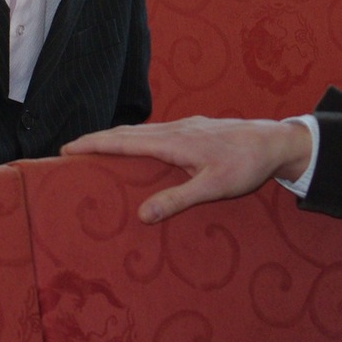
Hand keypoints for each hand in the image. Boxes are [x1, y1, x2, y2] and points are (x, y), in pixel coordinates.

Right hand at [61, 116, 312, 223]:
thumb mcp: (213, 188)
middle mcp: (174, 129)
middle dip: (96, 140)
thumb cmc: (246, 166)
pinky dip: (136, 138)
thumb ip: (177, 200)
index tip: (66, 148)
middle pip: (126, 132)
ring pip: (141, 130)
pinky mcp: (195, 128)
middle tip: (71, 151)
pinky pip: (156, 132)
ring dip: (115, 138)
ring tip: (97, 150)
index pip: (122, 141)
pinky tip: (141, 148)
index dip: (93, 144)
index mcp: (172, 142)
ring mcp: (185, 126)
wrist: (275, 142)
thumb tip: (142, 215)